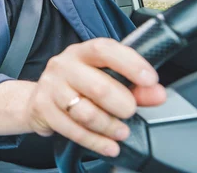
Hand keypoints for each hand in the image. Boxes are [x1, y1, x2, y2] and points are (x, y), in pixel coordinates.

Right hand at [26, 38, 165, 157]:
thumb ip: (134, 86)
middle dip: (122, 105)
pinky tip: (109, 146)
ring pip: (85, 112)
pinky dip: (95, 142)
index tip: (150, 80)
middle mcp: (63, 65)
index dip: (130, 64)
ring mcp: (50, 87)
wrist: (39, 97)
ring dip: (109, 126)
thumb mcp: (104, 77)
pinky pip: (73, 130)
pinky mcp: (43, 108)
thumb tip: (157, 94)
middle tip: (130, 112)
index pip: (104, 50)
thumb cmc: (77, 84)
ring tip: (121, 132)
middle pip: (98, 87)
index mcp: (81, 52)